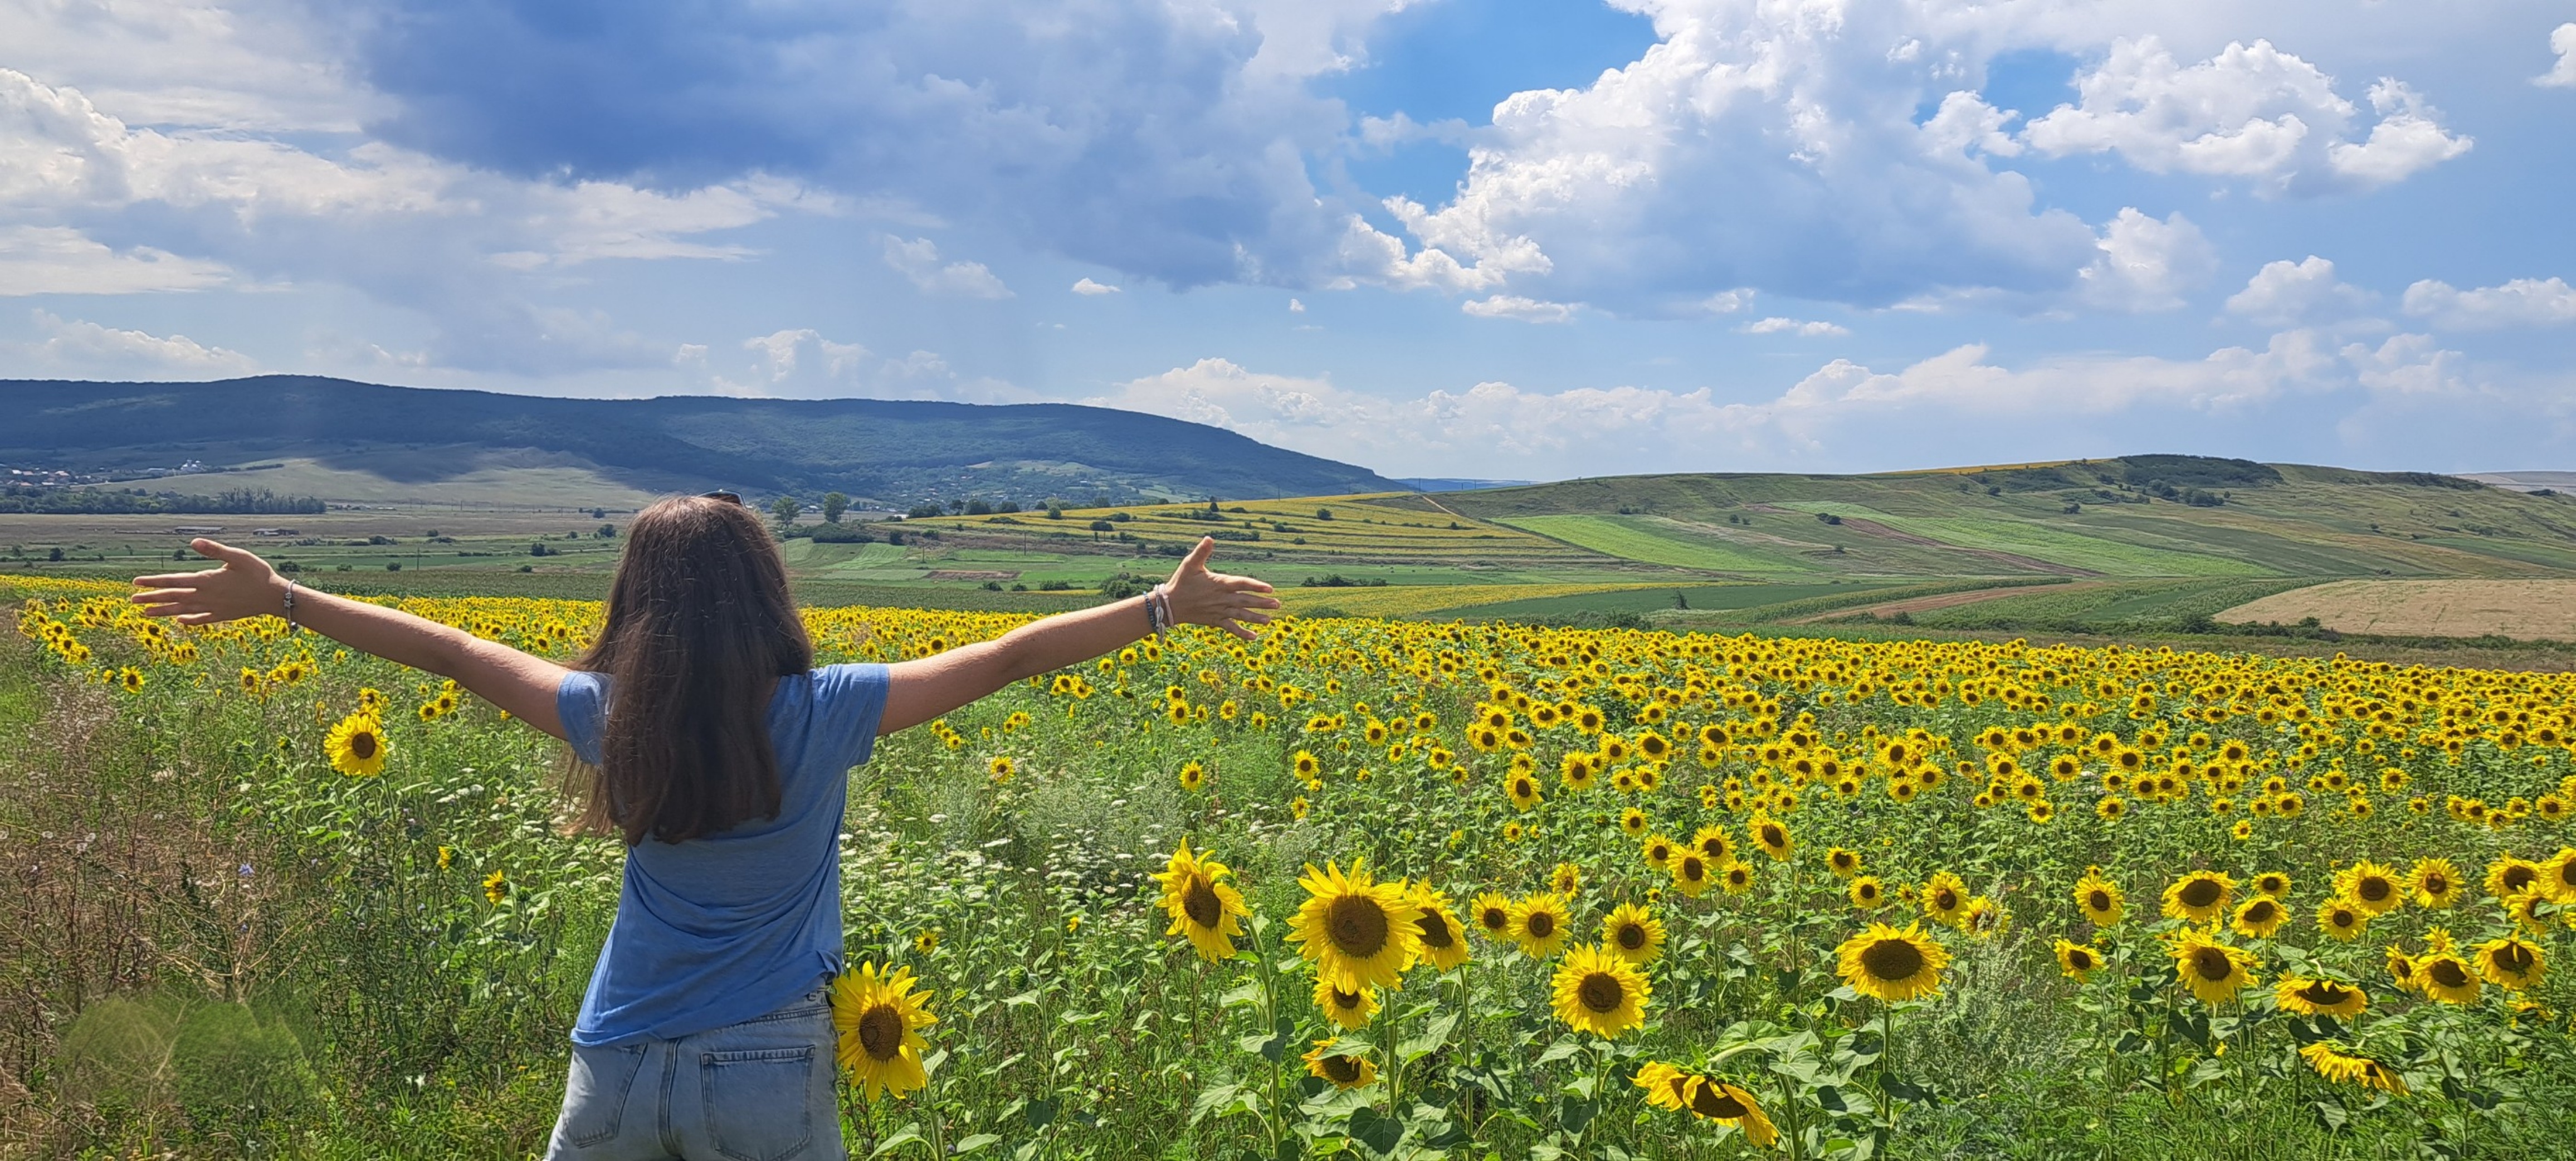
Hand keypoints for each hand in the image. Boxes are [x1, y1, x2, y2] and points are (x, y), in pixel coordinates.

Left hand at [129, 539, 288, 625]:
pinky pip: (201, 619)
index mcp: (206, 580)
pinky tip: (180, 621)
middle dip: (152, 598)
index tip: (136, 583)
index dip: (154, 582)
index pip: (174, 581)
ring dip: (164, 611)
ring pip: (183, 610)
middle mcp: (205, 596)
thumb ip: (214, 550)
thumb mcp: (238, 556)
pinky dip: (189, 620)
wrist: (274, 596)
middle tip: (133, 600)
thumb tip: (193, 542)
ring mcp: (213, 607)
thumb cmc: (257, 573)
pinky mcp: (222, 615)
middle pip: (173, 597)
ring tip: (147, 613)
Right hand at [1161, 536, 1279, 640]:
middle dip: (1261, 603)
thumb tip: (1209, 538)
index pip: (1241, 583)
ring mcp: (1219, 611)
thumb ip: (1202, 551)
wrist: (1170, 604)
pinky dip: (1242, 633)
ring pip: (1240, 615)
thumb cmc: (1181, 582)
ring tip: (1269, 620)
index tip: (1269, 588)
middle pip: (1245, 600)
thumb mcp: (1190, 564)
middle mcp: (1221, 598)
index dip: (1255, 586)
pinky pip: (1230, 628)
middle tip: (1277, 604)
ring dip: (1255, 618)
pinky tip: (1254, 637)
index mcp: (1218, 583)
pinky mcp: (1215, 620)